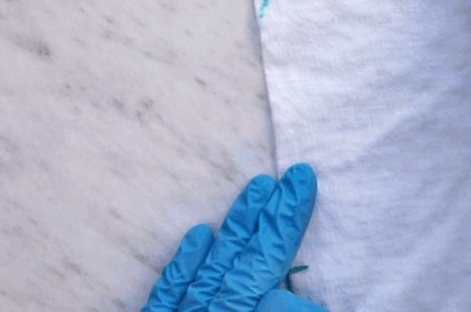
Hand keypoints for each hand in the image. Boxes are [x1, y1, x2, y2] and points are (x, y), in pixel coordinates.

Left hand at [141, 164, 326, 311]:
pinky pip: (168, 296)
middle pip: (247, 262)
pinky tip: (198, 233)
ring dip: (236, 227)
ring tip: (257, 186)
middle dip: (272, 217)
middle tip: (291, 175)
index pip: (271, 266)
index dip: (287, 223)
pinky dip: (185, 265)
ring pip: (211, 269)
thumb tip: (287, 287)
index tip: (302, 179)